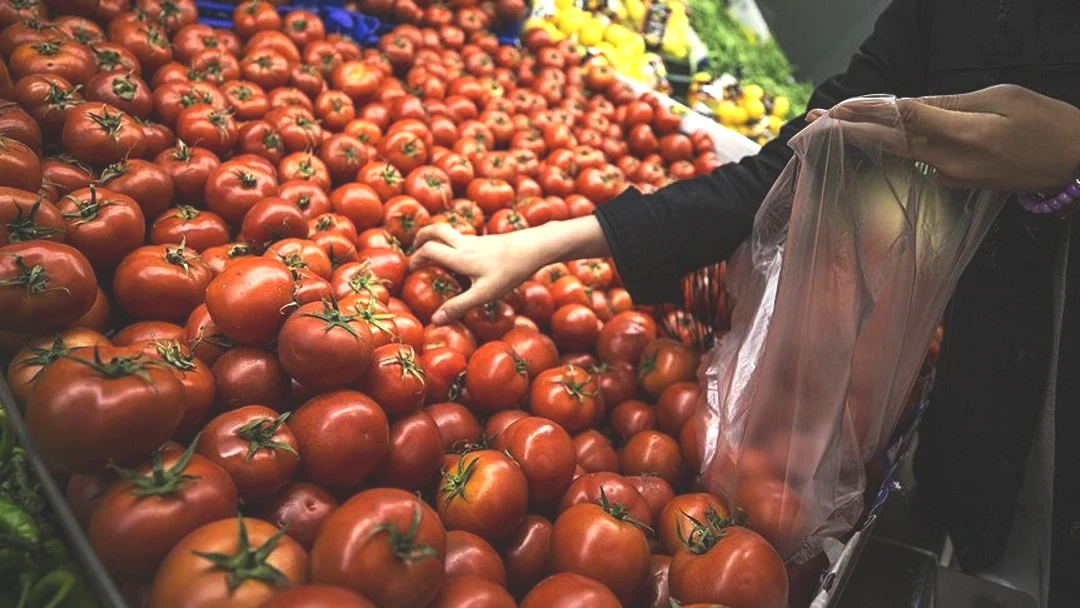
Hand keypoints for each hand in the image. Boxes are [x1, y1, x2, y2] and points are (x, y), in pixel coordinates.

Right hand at [409, 216, 609, 323]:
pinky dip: (454, 243)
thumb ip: (459, 306)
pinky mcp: (488, 241)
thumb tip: (435, 320)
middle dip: (421, 236)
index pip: (428, 250)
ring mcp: (477, 240)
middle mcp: (464, 244)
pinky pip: (464, 238)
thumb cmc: (510, 271)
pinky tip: (462, 258)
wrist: (534, 247)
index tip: (409, 270)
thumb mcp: (484, 294)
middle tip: (414, 249)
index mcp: (459, 256)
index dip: (415, 259)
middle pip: (436, 230)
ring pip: (450, 232)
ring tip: (434, 252)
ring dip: (437, 238)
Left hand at [806, 85, 1079, 192]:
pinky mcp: (955, 183)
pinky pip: (917, 160)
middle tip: (810, 123)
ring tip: (830, 128)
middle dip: (846, 131)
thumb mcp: (1001, 98)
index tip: (835, 109)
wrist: (1075, 163)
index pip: (902, 119)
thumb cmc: (1045, 123)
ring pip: (899, 152)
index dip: (866, 112)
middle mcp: (949, 160)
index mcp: (962, 135)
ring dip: (863, 139)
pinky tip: (873, 137)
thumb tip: (910, 104)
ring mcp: (950, 176)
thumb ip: (951, 103)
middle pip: (888, 142)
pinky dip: (892, 147)